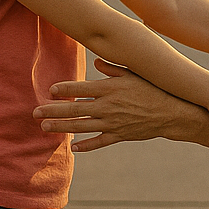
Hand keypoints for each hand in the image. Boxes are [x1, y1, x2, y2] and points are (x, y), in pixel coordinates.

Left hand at [35, 59, 195, 152]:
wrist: (173, 112)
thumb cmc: (154, 88)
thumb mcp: (135, 73)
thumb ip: (113, 68)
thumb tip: (97, 60)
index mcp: (110, 88)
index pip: (80, 88)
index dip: (64, 89)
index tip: (50, 90)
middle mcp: (108, 106)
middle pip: (74, 109)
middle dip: (52, 111)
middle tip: (34, 112)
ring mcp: (113, 123)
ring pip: (81, 126)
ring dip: (61, 127)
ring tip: (45, 127)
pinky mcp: (120, 135)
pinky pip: (99, 142)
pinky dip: (86, 146)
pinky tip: (73, 147)